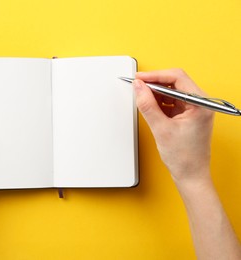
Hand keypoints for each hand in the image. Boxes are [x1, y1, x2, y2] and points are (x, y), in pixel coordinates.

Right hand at [133, 69, 213, 183]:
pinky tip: (150, 106)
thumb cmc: (184, 157)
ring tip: (142, 98)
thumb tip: (139, 88)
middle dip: (154, 83)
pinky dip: (159, 102)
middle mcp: (200, 103)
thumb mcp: (161, 129)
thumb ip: (148, 105)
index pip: (177, 78)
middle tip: (137, 86)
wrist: (190, 174)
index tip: (139, 78)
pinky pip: (171, 101)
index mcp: (200, 104)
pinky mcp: (187, 114)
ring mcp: (194, 108)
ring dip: (156, 93)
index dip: (155, 75)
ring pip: (172, 91)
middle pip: (175, 82)